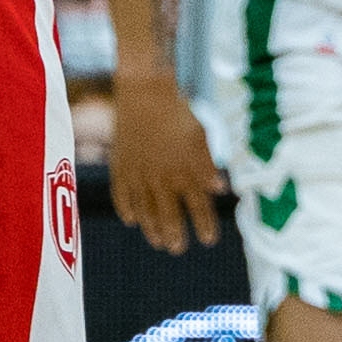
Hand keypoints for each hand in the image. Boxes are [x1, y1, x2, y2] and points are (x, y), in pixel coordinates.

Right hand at [107, 69, 222, 251]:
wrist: (144, 92)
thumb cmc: (178, 112)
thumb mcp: (200, 136)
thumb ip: (208, 165)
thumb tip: (221, 190)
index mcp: (186, 171)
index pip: (198, 206)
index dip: (204, 226)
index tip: (209, 241)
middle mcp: (162, 178)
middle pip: (168, 215)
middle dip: (174, 235)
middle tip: (177, 249)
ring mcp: (138, 175)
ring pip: (144, 211)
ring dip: (151, 229)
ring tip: (158, 242)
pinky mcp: (120, 167)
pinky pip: (121, 196)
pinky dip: (126, 209)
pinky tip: (131, 220)